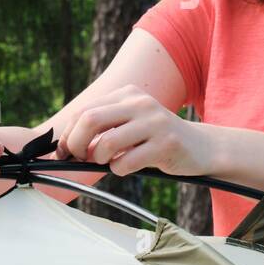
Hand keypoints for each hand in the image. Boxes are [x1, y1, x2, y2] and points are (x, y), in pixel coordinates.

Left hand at [55, 84, 210, 177]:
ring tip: (108, 162)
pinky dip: (119, 170)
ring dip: (99, 159)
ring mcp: (154, 122)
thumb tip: (65, 146)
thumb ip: (103, 126)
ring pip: (107, 143)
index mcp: (127, 94)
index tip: (64, 151)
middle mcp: (140, 103)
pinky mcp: (166, 144)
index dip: (68, 133)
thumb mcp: (130, 122)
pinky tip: (127, 167)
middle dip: (75, 144)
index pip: (85, 110)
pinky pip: (127, 162)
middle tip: (78, 159)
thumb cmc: (155, 139)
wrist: (199, 147)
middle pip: (90, 120)